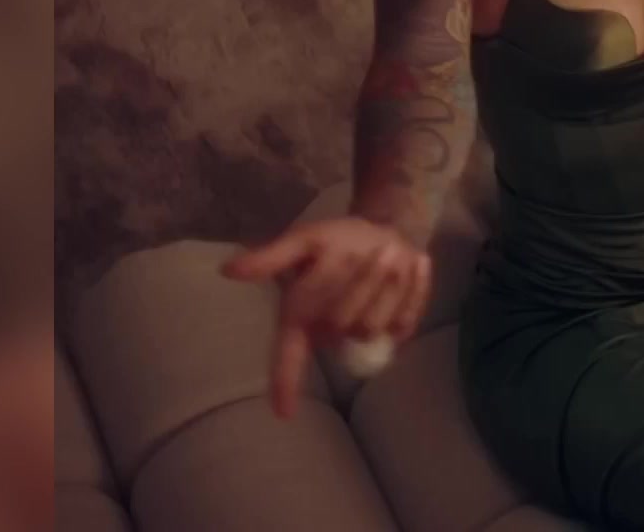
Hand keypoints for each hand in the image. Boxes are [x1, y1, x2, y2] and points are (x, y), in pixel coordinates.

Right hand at [219, 217, 433, 418]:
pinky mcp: (400, 329)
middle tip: (375, 250)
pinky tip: (413, 263)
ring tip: (390, 252)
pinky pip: (408, 317)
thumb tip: (228, 270)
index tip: (283, 413)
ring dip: (390, 282)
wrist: (385, 231)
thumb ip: (272, 257)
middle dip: (363, 283)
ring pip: (377, 323)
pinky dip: (415, 287)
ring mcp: (368, 334)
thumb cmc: (338, 240)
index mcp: (302, 318)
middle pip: (346, 323)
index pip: (288, 356)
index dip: (285, 383)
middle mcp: (333, 332)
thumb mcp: (304, 240)